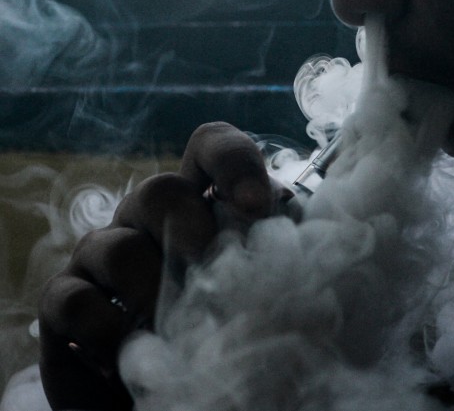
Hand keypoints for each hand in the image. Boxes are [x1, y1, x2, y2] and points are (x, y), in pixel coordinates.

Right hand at [37, 122, 276, 409]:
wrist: (184, 393)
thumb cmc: (227, 333)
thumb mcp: (262, 290)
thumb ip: (275, 254)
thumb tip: (306, 229)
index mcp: (202, 205)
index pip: (210, 149)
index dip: (232, 160)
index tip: (258, 205)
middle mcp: (149, 220)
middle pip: (158, 190)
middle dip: (189, 227)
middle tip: (211, 269)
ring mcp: (102, 257)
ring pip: (117, 246)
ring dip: (149, 288)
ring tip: (174, 328)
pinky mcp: (65, 304)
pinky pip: (73, 299)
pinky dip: (104, 328)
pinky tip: (129, 354)